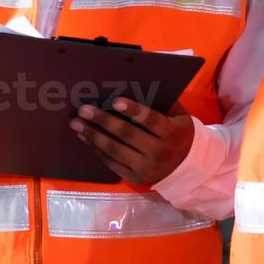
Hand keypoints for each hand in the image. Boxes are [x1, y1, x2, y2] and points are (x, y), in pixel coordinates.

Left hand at [69, 98, 194, 185]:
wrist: (187, 167)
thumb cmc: (178, 131)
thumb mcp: (178, 116)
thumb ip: (161, 103)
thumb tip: (133, 85)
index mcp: (171, 133)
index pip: (151, 120)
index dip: (133, 110)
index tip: (114, 101)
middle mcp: (159, 152)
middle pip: (128, 135)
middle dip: (103, 121)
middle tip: (84, 110)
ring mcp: (145, 168)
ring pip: (115, 150)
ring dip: (93, 135)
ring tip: (77, 123)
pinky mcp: (134, 178)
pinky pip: (111, 162)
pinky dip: (96, 149)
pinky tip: (85, 138)